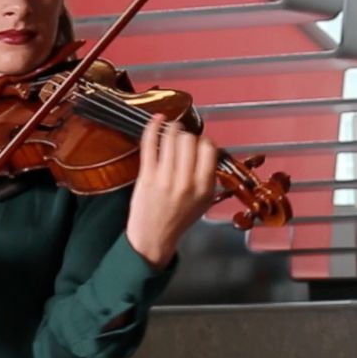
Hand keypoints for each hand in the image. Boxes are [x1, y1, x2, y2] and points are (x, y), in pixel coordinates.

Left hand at [125, 116, 217, 268]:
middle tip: (182, 138)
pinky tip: (156, 119)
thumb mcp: (204, 202)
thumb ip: (208, 178)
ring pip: (171, 139)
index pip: (209, 150)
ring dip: (171, 128)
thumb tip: (208, 150)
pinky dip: (152, 127)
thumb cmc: (178, 219)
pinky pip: (150, 144)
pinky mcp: (147, 176)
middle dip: (187, 135)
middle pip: (190, 141)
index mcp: (204, 188)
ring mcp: (165, 179)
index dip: (204, 142)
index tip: (199, 143)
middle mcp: (186, 182)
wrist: (153, 238)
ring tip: (171, 128)